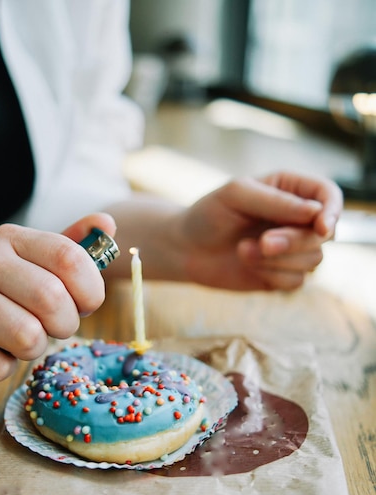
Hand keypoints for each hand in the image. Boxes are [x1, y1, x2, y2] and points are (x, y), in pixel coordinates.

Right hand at [0, 213, 115, 386]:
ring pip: (27, 338)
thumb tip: (107, 223)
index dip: (91, 290)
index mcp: (9, 238)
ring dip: (31, 350)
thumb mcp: (30, 267)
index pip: (69, 258)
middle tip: (50, 328)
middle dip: (64, 326)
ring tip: (15, 340)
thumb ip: (69, 248)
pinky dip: (1, 368)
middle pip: (52, 300)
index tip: (85, 305)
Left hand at [174, 171, 342, 290]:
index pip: (328, 196)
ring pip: (313, 260)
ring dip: (277, 260)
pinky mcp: (281, 274)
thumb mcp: (237, 195)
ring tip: (243, 250)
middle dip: (294, 241)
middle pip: (324, 234)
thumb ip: (276, 201)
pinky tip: (246, 262)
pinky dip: (271, 275)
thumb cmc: (209, 214)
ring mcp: (291, 249)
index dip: (332, 211)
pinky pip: (295, 281)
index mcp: (291, 190)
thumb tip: (316, 213)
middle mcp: (297, 219)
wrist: (185, 248)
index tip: (322, 227)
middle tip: (263, 242)